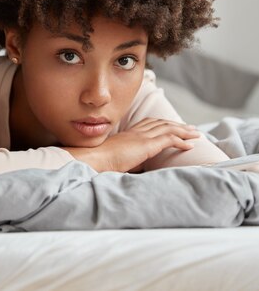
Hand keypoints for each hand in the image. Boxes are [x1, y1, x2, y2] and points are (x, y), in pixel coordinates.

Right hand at [63, 118, 200, 172]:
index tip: (174, 126)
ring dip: (184, 131)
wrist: (95, 159)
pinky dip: (181, 141)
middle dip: (178, 125)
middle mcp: (137, 132)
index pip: (150, 123)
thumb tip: (136, 168)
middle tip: (191, 128)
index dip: (164, 124)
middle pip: (162, 123)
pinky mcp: (146, 145)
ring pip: (168, 129)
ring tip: (196, 135)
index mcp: (129, 134)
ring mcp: (142, 137)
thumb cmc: (101, 162)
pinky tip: (190, 146)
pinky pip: (168, 139)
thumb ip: (129, 160)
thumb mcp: (117, 159)